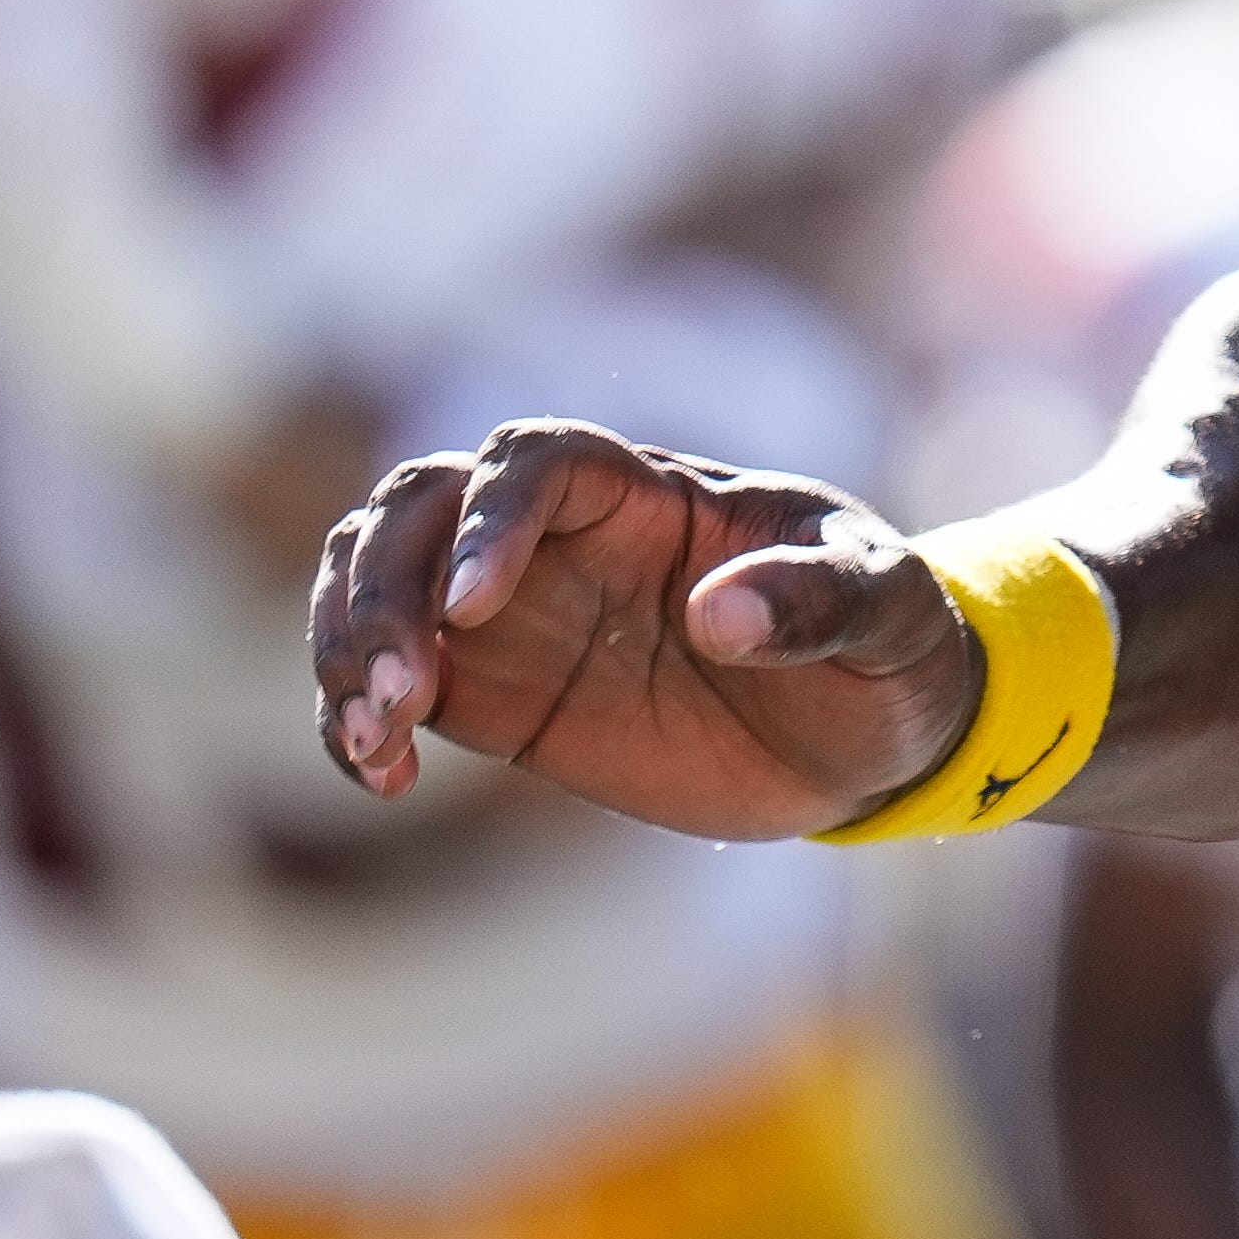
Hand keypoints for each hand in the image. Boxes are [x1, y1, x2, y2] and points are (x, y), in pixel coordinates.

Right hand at [308, 421, 981, 840]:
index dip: (489, 518)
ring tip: (377, 737)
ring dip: (345, 644)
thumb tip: (720, 616)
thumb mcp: (892, 613)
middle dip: (380, 586)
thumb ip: (822, 600)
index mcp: (659, 493)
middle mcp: (570, 539)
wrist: (879, 737)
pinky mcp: (501, 699)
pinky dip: (355, 722)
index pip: (536, 457)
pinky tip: (383, 780)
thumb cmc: (894, 646)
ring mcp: (523, 614)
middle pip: (421, 505)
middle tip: (400, 691)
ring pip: (378, 579)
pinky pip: (391, 686)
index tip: (474, 608)